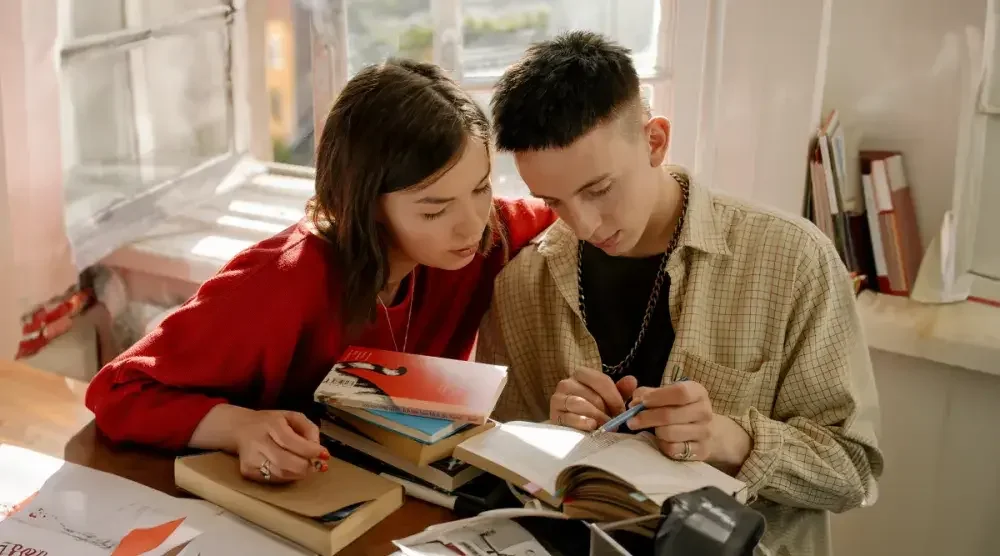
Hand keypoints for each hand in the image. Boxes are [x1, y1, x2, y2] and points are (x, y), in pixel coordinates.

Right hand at [232, 409, 329, 483]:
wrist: (240, 429)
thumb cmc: (271, 422)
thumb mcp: (292, 416)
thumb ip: (309, 429)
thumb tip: (318, 448)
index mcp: (270, 425)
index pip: (291, 441)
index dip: (310, 451)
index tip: (325, 455)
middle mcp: (258, 442)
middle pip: (286, 462)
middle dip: (307, 466)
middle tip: (319, 466)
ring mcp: (251, 459)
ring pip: (281, 474)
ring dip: (299, 474)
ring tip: (308, 468)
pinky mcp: (247, 471)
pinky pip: (273, 479)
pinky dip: (288, 477)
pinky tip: (293, 470)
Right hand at [550, 369, 637, 430]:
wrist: (570, 426)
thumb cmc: (591, 409)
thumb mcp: (608, 398)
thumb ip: (620, 390)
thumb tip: (632, 380)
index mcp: (581, 374)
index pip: (601, 380)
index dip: (614, 397)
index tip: (622, 411)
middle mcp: (566, 383)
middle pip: (592, 395)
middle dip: (606, 410)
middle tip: (614, 422)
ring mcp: (558, 398)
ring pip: (580, 404)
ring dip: (596, 417)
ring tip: (605, 426)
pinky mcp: (554, 414)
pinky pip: (570, 417)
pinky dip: (582, 422)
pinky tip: (591, 426)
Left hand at [626, 381, 751, 471]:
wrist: (705, 430)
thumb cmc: (679, 409)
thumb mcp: (667, 395)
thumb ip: (648, 394)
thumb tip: (634, 403)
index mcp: (698, 392)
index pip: (680, 392)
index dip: (657, 397)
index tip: (641, 402)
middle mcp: (704, 412)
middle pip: (670, 415)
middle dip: (646, 418)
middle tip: (631, 421)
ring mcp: (704, 433)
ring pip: (670, 433)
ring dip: (654, 431)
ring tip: (650, 430)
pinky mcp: (701, 451)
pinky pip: (673, 449)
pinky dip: (662, 445)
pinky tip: (660, 441)